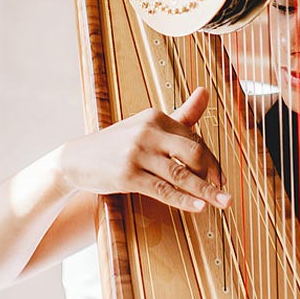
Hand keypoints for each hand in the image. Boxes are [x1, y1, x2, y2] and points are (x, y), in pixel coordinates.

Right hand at [58, 87, 230, 213]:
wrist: (76, 159)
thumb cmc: (117, 144)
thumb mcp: (147, 126)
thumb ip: (181, 115)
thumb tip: (206, 91)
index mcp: (155, 117)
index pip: (194, 139)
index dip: (211, 160)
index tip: (220, 177)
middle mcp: (147, 132)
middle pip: (193, 153)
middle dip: (212, 174)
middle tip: (224, 191)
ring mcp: (136, 153)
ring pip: (180, 174)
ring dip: (206, 191)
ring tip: (223, 202)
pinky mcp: (127, 175)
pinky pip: (162, 190)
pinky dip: (183, 200)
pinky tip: (199, 207)